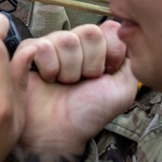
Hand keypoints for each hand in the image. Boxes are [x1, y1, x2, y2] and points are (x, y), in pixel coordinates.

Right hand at [10, 21, 137, 161]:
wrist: (59, 132)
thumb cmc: (89, 112)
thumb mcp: (122, 89)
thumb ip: (131, 59)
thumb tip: (125, 30)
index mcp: (98, 47)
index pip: (110, 29)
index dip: (110, 54)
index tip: (105, 74)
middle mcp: (76, 41)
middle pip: (90, 32)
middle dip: (89, 64)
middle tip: (83, 81)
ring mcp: (52, 43)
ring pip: (67, 40)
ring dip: (69, 70)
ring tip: (64, 83)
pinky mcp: (29, 49)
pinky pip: (43, 46)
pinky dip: (49, 68)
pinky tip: (48, 79)